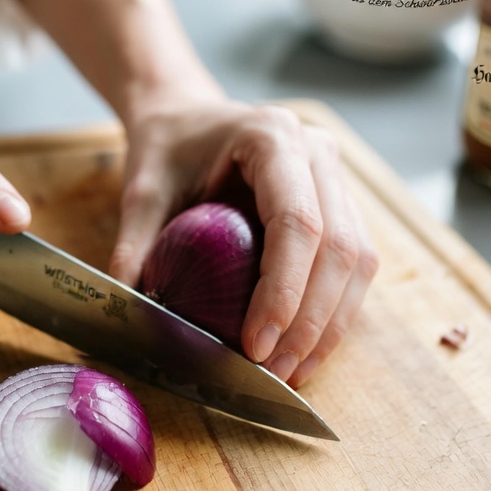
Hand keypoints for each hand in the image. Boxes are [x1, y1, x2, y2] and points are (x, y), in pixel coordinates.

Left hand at [110, 99, 377, 387]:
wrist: (186, 119)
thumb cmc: (166, 150)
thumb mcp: (140, 192)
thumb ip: (135, 247)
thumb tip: (132, 312)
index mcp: (273, 136)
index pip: (298, 222)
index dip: (284, 291)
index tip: (256, 346)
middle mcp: (319, 152)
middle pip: (341, 248)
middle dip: (310, 322)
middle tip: (273, 372)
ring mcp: (337, 178)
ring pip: (358, 262)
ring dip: (329, 326)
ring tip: (291, 372)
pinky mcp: (341, 205)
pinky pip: (353, 266)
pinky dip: (332, 313)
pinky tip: (303, 351)